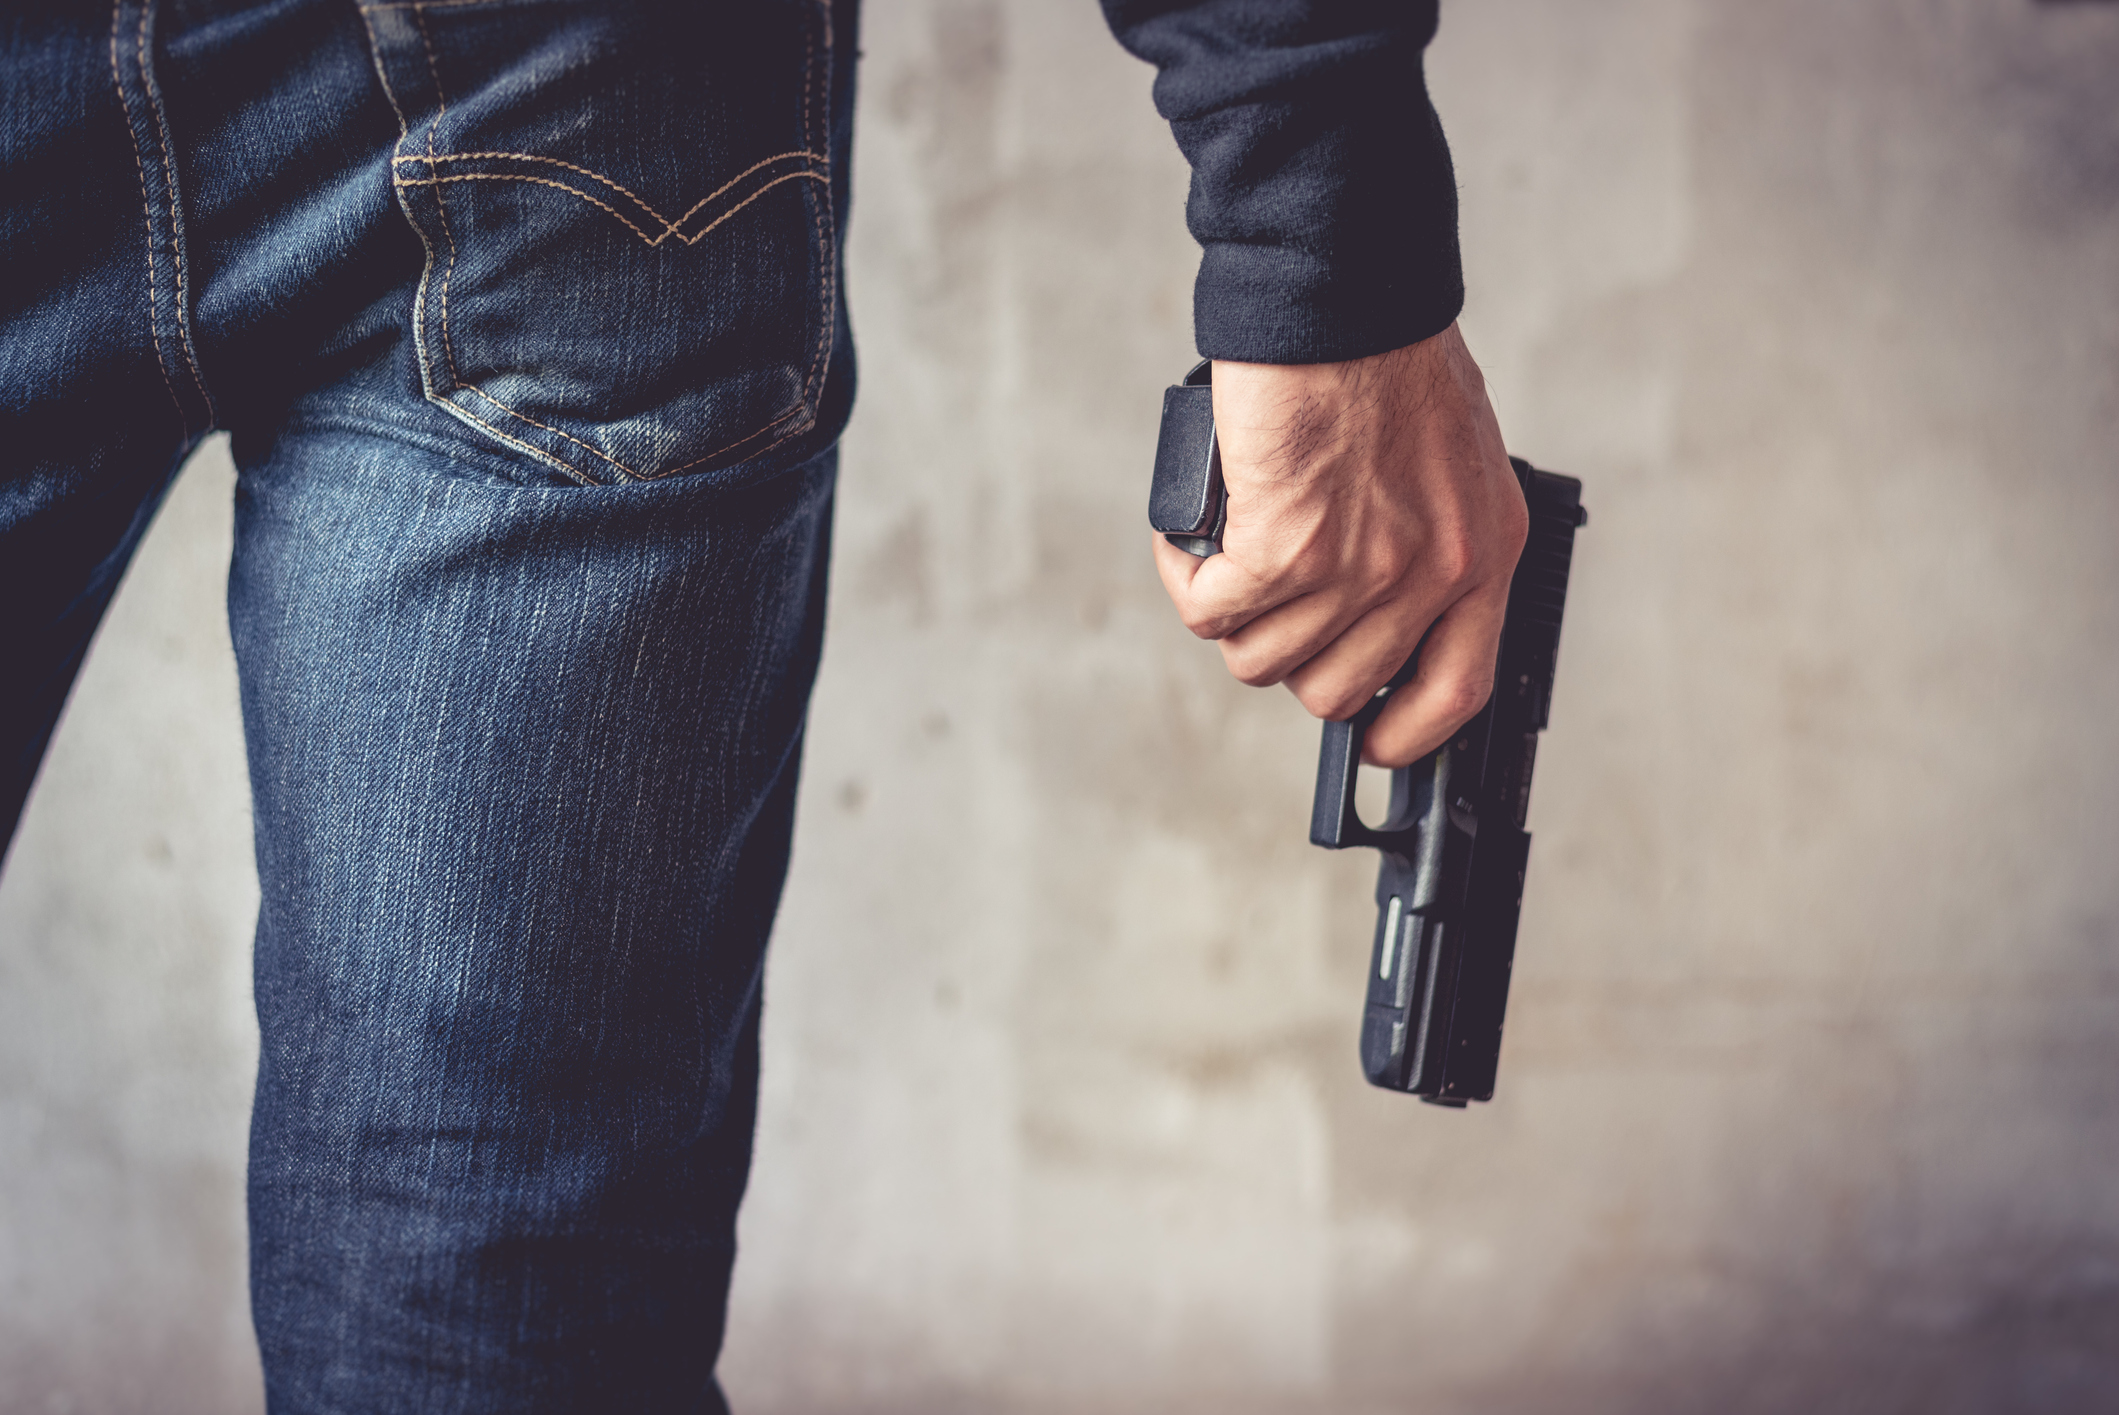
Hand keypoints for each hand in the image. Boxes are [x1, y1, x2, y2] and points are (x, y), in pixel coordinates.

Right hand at [1151, 323, 1527, 767]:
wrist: (1344, 289)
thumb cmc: (1388, 353)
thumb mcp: (1453, 460)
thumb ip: (1429, 537)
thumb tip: (1373, 601)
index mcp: (1482, 554)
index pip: (1456, 693)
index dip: (1407, 733)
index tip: (1375, 740)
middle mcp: (1428, 573)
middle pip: (1337, 689)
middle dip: (1291, 655)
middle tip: (1270, 602)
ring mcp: (1357, 568)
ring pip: (1262, 660)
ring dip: (1230, 618)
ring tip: (1223, 558)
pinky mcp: (1283, 548)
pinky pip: (1213, 614)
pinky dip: (1188, 581)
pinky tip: (1190, 542)